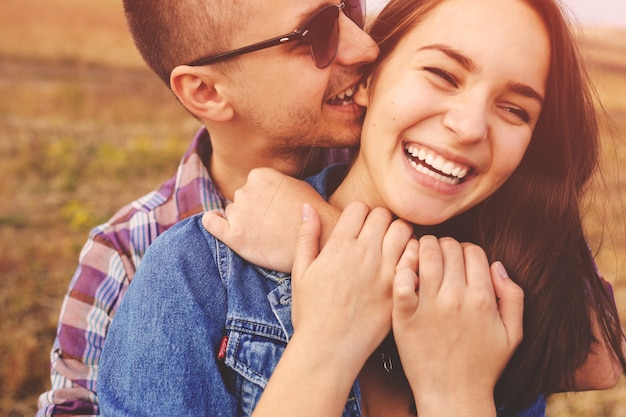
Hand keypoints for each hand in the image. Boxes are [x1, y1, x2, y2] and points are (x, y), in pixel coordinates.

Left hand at [202, 168, 335, 271]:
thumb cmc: (312, 215)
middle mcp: (246, 190)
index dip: (260, 201)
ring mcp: (239, 213)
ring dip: (243, 223)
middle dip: (251, 213)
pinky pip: (211, 223)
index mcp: (259, 175)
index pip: (250, 187)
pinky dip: (212, 222)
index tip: (271, 212)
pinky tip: (215, 222)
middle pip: (240, 201)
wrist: (321, 239)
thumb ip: (273, 184)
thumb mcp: (295, 186)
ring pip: (232, 215)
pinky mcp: (234, 236)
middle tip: (271, 227)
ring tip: (264, 235)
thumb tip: (260, 184)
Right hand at [290, 202, 412, 374]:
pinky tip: (405, 265)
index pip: (359, 208)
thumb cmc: (311, 313)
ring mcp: (384, 271)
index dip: (359, 214)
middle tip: (378, 236)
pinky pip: (416, 257)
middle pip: (383, 215)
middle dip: (381, 221)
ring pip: (403, 230)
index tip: (359, 227)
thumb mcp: (300, 272)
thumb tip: (307, 207)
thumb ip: (306, 236)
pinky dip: (413, 254)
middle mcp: (364, 253)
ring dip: (399, 234)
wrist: (329, 349)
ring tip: (393, 247)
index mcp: (339, 246)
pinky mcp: (399, 288)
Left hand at [392, 236, 523, 416]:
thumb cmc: (483, 365)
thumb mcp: (513, 334)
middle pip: (449, 247)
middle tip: (439, 258)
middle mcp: (456, 298)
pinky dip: (403, 269)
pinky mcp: (405, 316)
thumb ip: (513, 296)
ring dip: (423, 249)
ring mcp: (429, 306)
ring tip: (422, 260)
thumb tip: (497, 265)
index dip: (466, 250)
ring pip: (425, 253)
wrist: (453, 395)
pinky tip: (407, 275)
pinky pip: (401, 279)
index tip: (458, 261)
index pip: (473, 250)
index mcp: (483, 299)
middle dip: (444, 246)